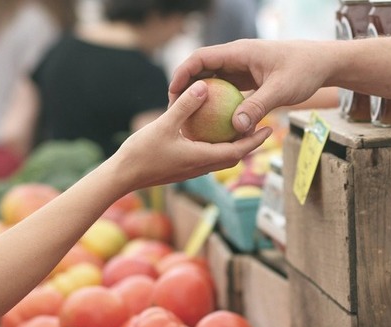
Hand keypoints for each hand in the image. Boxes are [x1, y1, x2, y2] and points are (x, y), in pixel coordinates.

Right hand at [111, 79, 271, 192]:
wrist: (122, 177)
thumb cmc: (141, 153)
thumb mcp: (164, 125)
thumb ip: (185, 106)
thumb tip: (204, 86)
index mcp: (201, 158)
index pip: (237, 151)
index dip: (255, 141)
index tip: (269, 129)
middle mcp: (200, 167)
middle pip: (233, 156)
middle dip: (250, 144)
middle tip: (262, 127)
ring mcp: (191, 170)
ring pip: (220, 158)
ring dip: (233, 146)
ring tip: (241, 128)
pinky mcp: (182, 169)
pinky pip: (206, 156)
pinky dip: (215, 146)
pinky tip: (210, 132)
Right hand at [168, 39, 330, 133]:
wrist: (322, 63)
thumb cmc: (304, 71)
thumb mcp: (281, 90)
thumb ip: (258, 107)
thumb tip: (236, 128)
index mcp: (239, 52)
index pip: (201, 58)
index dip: (183, 74)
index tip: (173, 93)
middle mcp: (237, 58)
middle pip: (202, 69)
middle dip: (186, 87)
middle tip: (175, 110)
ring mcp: (242, 68)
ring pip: (214, 80)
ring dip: (201, 97)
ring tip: (189, 118)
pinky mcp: (249, 79)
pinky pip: (227, 90)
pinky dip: (218, 103)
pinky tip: (214, 123)